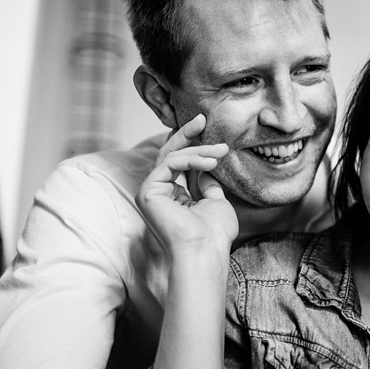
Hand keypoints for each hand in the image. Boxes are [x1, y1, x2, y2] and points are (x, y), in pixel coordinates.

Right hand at [136, 114, 237, 264]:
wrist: (206, 250)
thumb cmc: (214, 234)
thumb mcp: (216, 202)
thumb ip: (208, 184)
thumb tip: (206, 167)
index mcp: (173, 196)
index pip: (178, 162)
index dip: (191, 144)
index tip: (207, 127)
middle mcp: (158, 193)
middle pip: (169, 154)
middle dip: (187, 135)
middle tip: (203, 119)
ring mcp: (151, 192)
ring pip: (171, 156)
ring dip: (199, 150)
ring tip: (220, 151)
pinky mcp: (148, 191)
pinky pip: (169, 163)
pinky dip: (191, 159)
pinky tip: (210, 162)